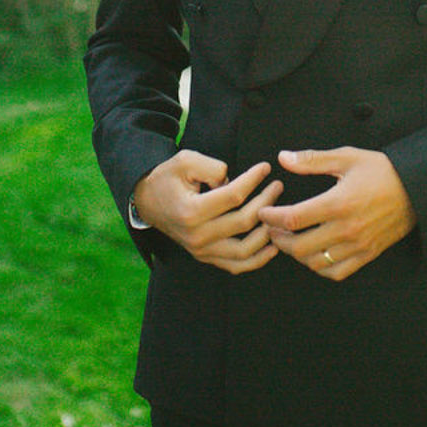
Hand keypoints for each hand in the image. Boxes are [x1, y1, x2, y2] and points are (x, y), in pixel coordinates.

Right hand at [132, 150, 282, 274]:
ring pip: (244, 250)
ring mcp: (201, 250)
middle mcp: (197, 236)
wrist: (148, 201)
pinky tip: (273, 246)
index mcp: (191, 211)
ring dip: (267, 232)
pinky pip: (237, 265)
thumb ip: (212, 167)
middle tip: (277, 186)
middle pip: (243, 221)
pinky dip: (258, 259)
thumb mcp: (185, 161)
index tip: (265, 168)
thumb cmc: (168, 179)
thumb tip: (235, 180)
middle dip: (266, 201)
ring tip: (278, 214)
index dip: (253, 180)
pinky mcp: (206, 257)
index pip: (233, 196)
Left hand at [257, 146, 416, 281]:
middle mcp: (346, 229)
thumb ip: (312, 160)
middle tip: (272, 228)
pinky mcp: (367, 254)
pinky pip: (336, 272)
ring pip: (315, 262)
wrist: (417, 189)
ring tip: (290, 240)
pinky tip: (314, 254)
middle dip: (279, 238)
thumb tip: (283, 158)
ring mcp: (357, 245)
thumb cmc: (382, 171)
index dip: (272, 218)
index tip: (264, 212)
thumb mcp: (347, 158)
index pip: (294, 218)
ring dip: (297, 254)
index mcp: (338, 203)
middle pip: (300, 246)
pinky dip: (319, 267)